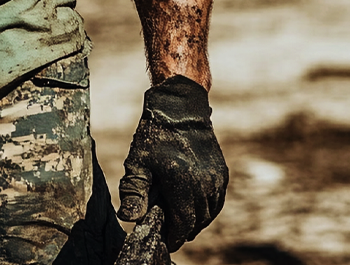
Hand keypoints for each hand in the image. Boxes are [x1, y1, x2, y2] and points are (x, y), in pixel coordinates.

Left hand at [118, 75, 227, 251]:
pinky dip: (206, 209)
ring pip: (209, 213)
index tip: (166, 241)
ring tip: (180, 220)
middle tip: (169, 230)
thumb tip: (128, 218)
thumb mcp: (138, 162)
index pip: (183, 224)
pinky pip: (216, 202)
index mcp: (182, 182)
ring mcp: (215, 179)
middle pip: (197, 221)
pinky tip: (193, 207)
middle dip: (184, 229)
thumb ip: (134, 192)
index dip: (174, 237)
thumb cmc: (154, 135)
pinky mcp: (222, 173)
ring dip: (196, 220)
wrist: (179, 108)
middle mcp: (203, 183)